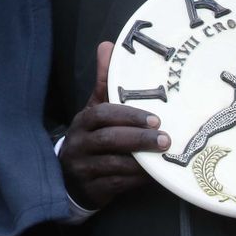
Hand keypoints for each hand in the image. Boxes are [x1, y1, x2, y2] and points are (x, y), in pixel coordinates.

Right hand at [59, 41, 167, 210]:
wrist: (69, 179)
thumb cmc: (91, 138)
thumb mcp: (95, 110)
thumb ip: (104, 82)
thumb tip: (108, 46)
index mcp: (82, 122)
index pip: (102, 114)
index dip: (128, 115)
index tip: (154, 119)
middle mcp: (79, 144)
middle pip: (108, 139)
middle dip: (138, 138)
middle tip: (165, 139)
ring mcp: (84, 168)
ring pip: (114, 164)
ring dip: (141, 162)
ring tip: (164, 158)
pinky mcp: (93, 189)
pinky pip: (118, 184)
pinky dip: (137, 180)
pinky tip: (154, 176)